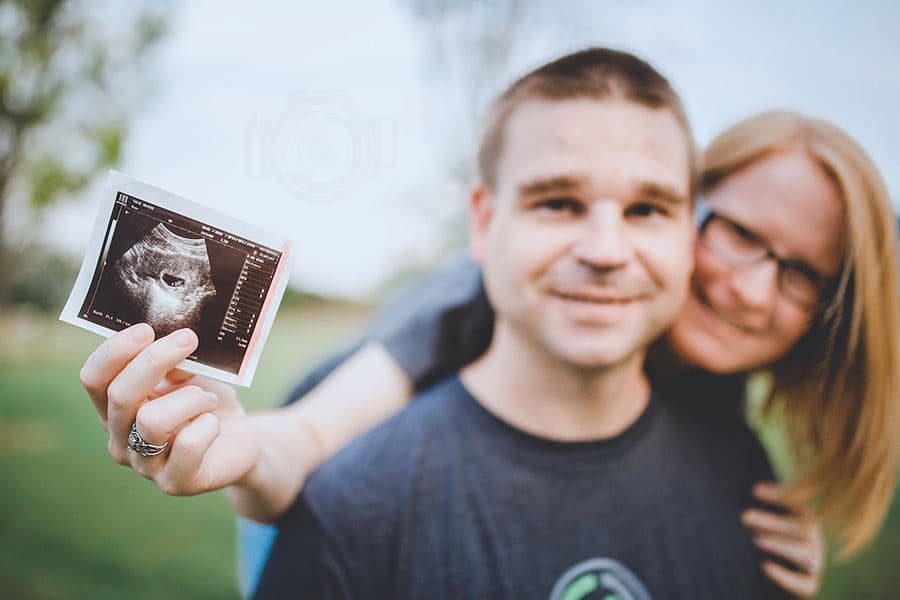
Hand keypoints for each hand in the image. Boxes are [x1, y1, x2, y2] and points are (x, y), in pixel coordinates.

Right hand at [80, 323, 259, 495]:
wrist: (238, 441)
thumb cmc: (208, 403)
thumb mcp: (192, 375)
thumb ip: (174, 364)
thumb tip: (170, 344)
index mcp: (114, 408)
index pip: (94, 379)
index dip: (115, 352)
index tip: (146, 328)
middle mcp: (120, 438)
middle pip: (120, 395)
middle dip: (154, 361)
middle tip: (188, 339)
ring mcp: (144, 465)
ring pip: (153, 420)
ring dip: (190, 399)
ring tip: (209, 399)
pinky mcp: (174, 483)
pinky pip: (187, 444)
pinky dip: (207, 425)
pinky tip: (214, 424)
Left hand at [742, 481, 824, 597]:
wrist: (780, 576)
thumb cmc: (766, 539)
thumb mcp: (765, 523)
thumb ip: (757, 512)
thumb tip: (735, 496)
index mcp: (805, 519)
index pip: (799, 503)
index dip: (780, 495)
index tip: (755, 490)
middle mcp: (813, 540)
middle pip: (805, 528)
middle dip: (773, 522)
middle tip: (745, 517)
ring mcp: (815, 563)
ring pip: (806, 554)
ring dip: (780, 545)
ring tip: (755, 540)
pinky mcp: (810, 584)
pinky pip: (804, 584)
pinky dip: (785, 576)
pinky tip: (765, 567)